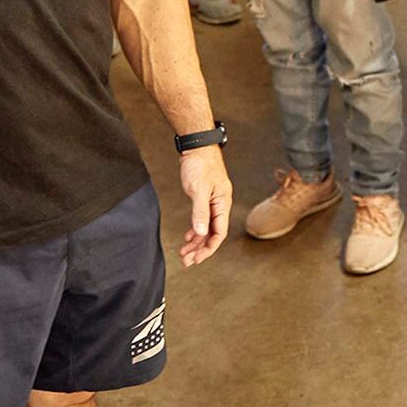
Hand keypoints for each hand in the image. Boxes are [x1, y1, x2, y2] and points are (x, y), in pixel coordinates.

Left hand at [175, 146, 232, 266]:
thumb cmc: (200, 164)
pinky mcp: (205, 198)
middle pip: (213, 233)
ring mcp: (213, 202)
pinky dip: (195, 229)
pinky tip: (188, 236)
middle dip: (200, 249)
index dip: (208, 248)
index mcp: (223, 204)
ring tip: (184, 253)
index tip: (196, 259)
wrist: (198, 145)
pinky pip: (202, 219)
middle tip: (187, 261)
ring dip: (196, 241)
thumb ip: (200, 213)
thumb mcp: (198, 190)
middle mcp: (220, 205)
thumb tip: (200, 234)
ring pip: (206, 228)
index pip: (218, 233)